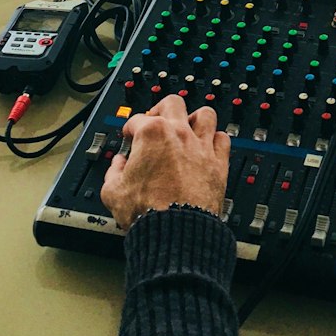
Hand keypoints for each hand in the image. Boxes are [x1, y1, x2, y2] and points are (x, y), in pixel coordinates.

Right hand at [101, 95, 229, 229]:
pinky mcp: (218, 163)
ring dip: (195, 118)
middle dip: (162, 108)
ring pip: (205, 114)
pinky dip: (215, 140)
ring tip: (188, 127)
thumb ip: (113, 172)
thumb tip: (117, 165)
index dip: (129, 128)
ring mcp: (201, 147)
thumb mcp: (112, 192)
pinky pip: (223, 139)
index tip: (129, 135)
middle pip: (173, 102)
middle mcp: (179, 134)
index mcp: (151, 135)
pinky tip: (208, 146)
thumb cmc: (147, 212)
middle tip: (156, 119)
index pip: (136, 119)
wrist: (176, 232)